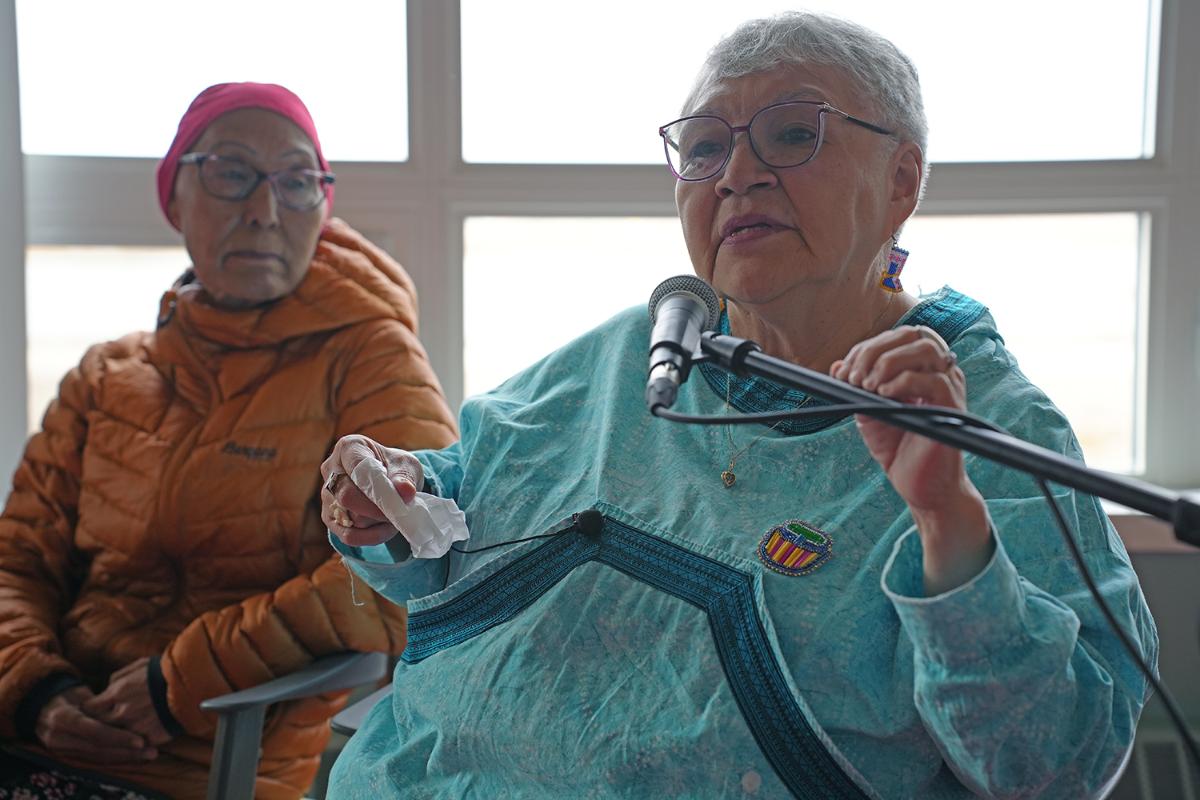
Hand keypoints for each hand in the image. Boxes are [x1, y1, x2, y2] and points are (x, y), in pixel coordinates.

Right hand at [35, 684, 157, 763]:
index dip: (117, 737)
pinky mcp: (68, 755)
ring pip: (98, 757)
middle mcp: (60, 737)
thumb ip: (99, 702)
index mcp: (63, 717)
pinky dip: (115, 758)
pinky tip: (134, 757)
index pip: (94, 731)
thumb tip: (127, 701)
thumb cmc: (68, 694)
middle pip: (98, 749)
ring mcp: (62, 748)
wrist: (42, 707)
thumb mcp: (81, 693)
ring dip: (124, 758)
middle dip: (125, 752)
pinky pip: (95, 759)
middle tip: (150, 751)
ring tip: (148, 755)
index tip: (140, 741)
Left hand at [82, 657, 171, 749]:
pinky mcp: (150, 738)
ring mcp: (135, 727)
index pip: (88, 709)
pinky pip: (136, 745)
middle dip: (97, 724)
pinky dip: (136, 742)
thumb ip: (118, 678)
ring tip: (122, 731)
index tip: (91, 711)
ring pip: (115, 738)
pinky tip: (139, 738)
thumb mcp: (138, 666)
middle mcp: (121, 713)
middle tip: (102, 723)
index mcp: (116, 693)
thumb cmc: (165, 671)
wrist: (193, 682)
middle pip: (97, 726)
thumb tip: (107, 688)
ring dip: (116, 735)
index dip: (88, 711)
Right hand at [321, 434, 423, 546]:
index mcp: (349, 448)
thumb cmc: (395, 468)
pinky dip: (372, 536)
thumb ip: (405, 478)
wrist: (390, 482)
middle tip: (399, 510)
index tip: (399, 496)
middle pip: (347, 497)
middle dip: (378, 508)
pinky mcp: (330, 518)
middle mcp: (331, 470)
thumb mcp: (406, 466)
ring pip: (350, 518)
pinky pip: (349, 536)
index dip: (377, 486)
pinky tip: (386, 528)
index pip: (357, 468)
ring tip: (394, 514)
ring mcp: (327, 496)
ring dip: (378, 522)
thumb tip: (405, 491)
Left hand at [831, 325, 992, 592]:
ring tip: (867, 385)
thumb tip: (836, 365)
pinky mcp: (952, 408)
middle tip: (853, 377)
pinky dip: (902, 381)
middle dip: (875, 349)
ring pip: (926, 349)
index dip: (867, 346)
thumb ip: (856, 388)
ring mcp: (949, 388)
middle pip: (913, 333)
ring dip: (888, 361)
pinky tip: (882, 395)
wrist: (919, 486)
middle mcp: (939, 372)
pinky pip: (933, 381)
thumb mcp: (869, 412)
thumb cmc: (898, 448)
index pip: (898, 336)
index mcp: (921, 368)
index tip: (844, 370)